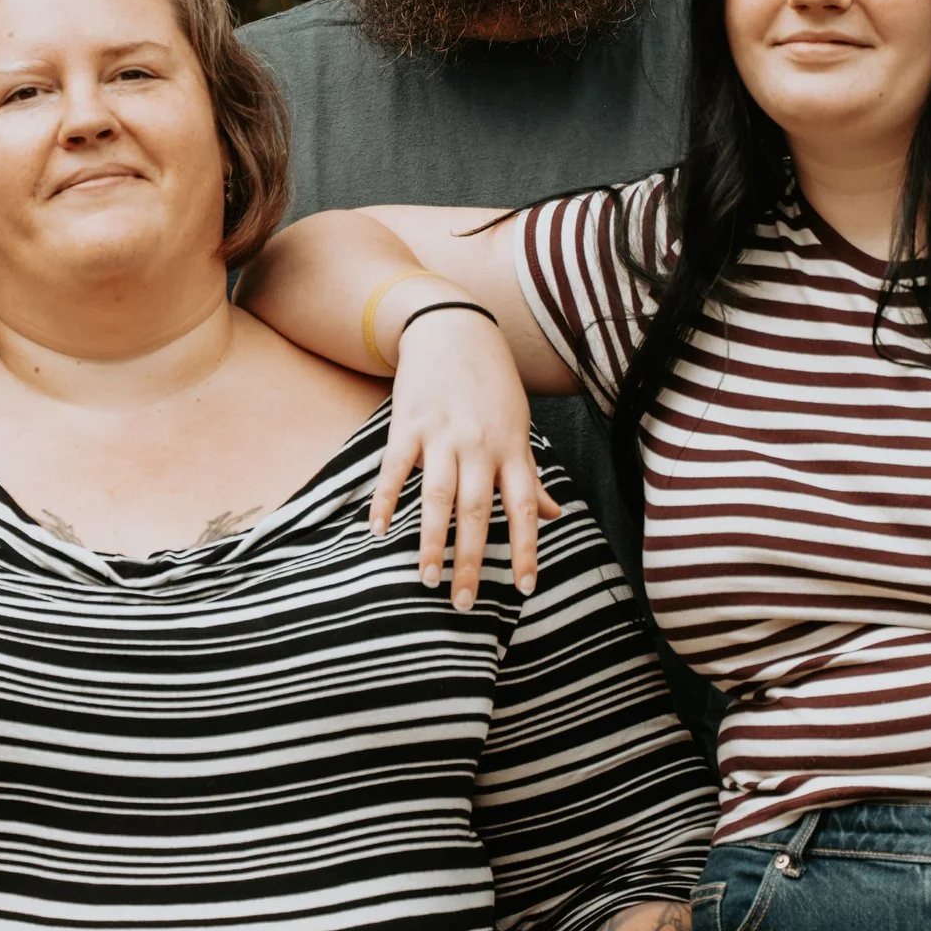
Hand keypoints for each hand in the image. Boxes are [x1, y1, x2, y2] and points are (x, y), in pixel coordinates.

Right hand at [373, 305, 558, 608]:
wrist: (455, 329)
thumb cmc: (493, 384)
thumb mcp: (520, 425)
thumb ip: (530, 473)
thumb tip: (552, 515)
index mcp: (511, 447)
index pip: (524, 506)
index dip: (528, 548)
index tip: (526, 588)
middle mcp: (479, 444)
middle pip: (477, 511)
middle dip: (472, 559)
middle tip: (464, 601)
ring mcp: (442, 434)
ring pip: (437, 497)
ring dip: (431, 541)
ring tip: (426, 578)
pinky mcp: (408, 424)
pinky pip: (395, 468)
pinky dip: (385, 499)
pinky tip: (378, 529)